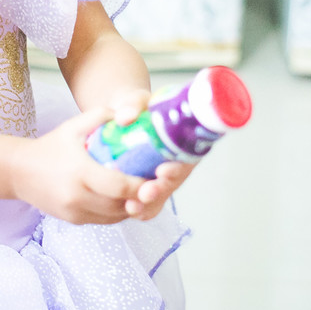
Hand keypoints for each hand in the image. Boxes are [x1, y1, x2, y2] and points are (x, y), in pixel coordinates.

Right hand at [11, 108, 144, 224]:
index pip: (119, 186)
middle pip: (120, 204)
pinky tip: (126, 198)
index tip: (155, 175)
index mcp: (80, 172)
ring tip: (144, 191)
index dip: (141, 184)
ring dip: (132, 206)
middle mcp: (77, 197)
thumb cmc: (51, 145)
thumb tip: (130, 112)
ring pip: (114, 216)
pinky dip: (118, 212)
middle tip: (157, 184)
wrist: (20, 172)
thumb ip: (102, 115)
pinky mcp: (74, 220)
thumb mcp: (73, 125)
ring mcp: (74, 212)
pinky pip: (104, 220)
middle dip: (141, 197)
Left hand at [98, 88, 195, 219]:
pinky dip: (138, 209)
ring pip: (161, 197)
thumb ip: (134, 104)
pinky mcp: (147, 188)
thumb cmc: (138, 108)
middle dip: (161, 190)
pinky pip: (147, 205)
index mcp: (184, 139)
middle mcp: (177, 162)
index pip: (188, 157)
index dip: (178, 167)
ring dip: (148, 204)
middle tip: (146, 192)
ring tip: (132, 206)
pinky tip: (126, 209)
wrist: (123, 119)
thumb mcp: (138, 100)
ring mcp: (163, 178)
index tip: (163, 170)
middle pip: (175, 182)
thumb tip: (123, 117)